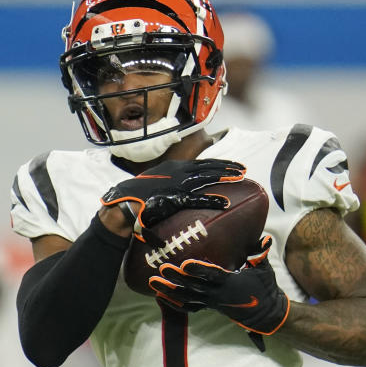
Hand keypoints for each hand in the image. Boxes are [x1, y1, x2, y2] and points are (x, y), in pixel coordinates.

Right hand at [101, 159, 245, 229]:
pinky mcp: (174, 198)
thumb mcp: (158, 184)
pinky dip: (213, 200)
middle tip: (243, 169)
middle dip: (226, 167)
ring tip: (240, 177)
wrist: (122, 203)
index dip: (218, 163)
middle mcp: (177, 172)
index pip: (201, 163)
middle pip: (207, 167)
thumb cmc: (139, 196)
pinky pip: (198, 199)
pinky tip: (226, 203)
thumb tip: (184, 189)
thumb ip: (173, 183)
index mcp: (174, 168)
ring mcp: (176, 184)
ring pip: (206, 178)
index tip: (233, 165)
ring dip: (225, 177)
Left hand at [149, 236, 289, 334]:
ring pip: (186, 298)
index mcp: (230, 283)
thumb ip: (261, 255)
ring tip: (153, 283)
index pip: (212, 276)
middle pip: (194, 287)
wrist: (264, 313)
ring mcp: (211, 302)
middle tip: (162, 268)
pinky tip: (160, 296)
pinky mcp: (209, 307)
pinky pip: (188, 307)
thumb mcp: (264, 270)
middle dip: (177, 278)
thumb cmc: (264, 288)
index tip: (185, 264)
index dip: (198, 270)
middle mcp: (218, 294)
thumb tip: (265, 240)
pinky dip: (173, 303)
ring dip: (169, 291)